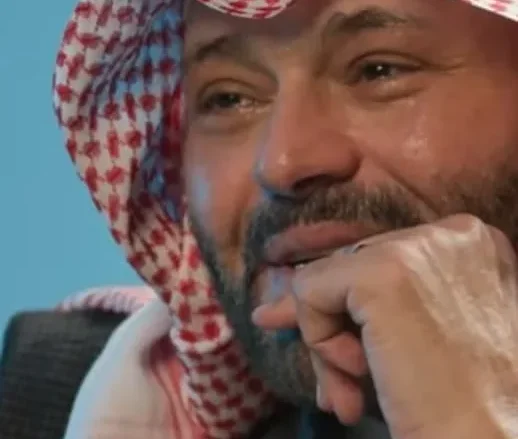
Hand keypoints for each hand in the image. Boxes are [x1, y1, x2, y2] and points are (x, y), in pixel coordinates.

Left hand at [252, 215, 517, 438]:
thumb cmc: (462, 400)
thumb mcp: (416, 334)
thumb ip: (355, 305)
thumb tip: (268, 310)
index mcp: (470, 244)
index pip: (381, 260)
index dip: (356, 308)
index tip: (355, 353)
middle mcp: (451, 234)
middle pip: (353, 268)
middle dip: (337, 328)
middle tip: (343, 385)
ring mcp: (418, 248)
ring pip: (327, 280)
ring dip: (325, 345)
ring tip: (347, 394)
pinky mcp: (384, 273)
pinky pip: (308, 291)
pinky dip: (316, 339)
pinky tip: (355, 374)